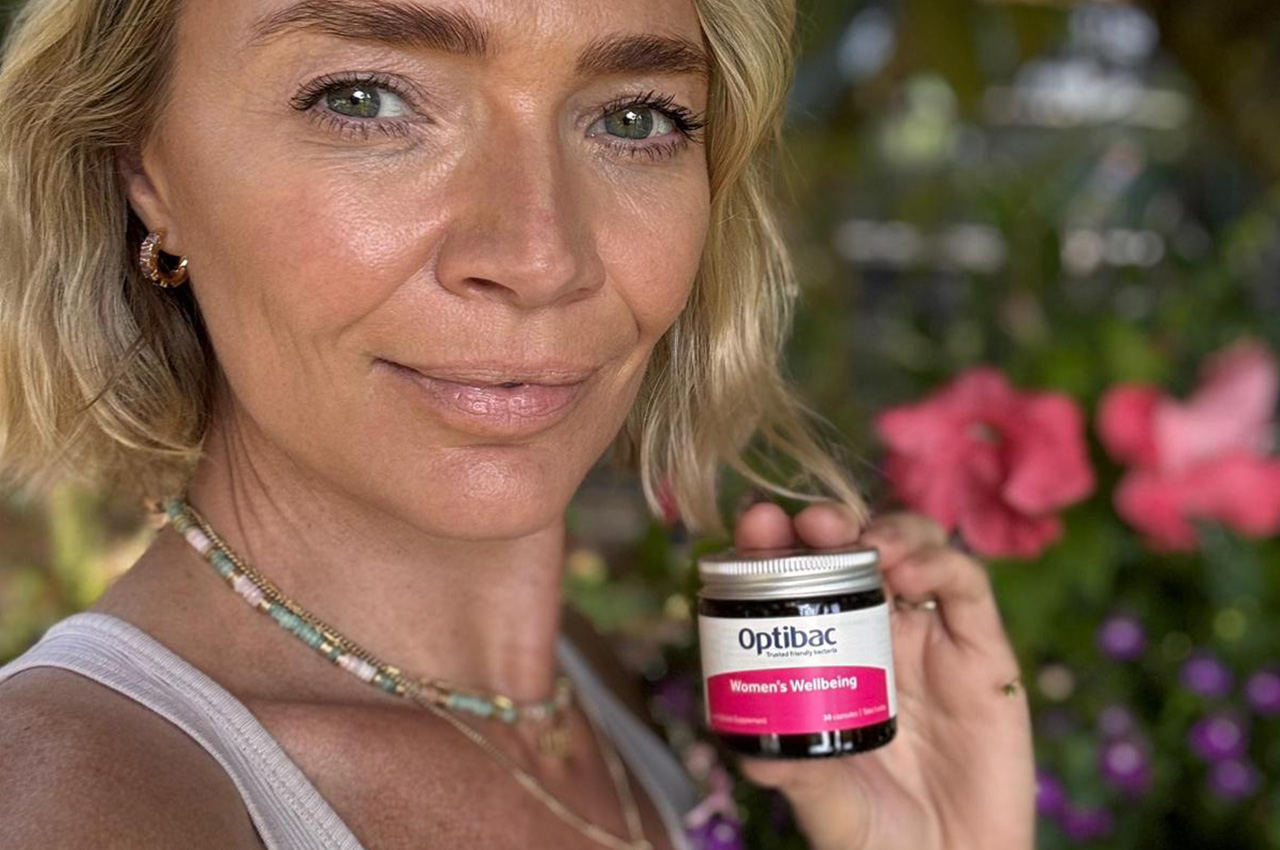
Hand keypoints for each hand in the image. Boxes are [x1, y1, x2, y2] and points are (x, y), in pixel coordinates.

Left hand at [730, 500, 1034, 849]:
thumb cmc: (879, 837)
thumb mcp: (825, 801)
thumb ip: (795, 771)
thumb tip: (748, 750)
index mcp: (825, 652)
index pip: (797, 576)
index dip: (777, 543)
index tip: (755, 525)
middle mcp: (876, 632)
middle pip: (853, 548)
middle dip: (828, 523)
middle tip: (809, 525)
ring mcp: (930, 637)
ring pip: (914, 548)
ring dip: (887, 530)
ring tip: (865, 543)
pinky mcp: (984, 652)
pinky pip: (967, 587)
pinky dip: (941, 564)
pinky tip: (913, 572)